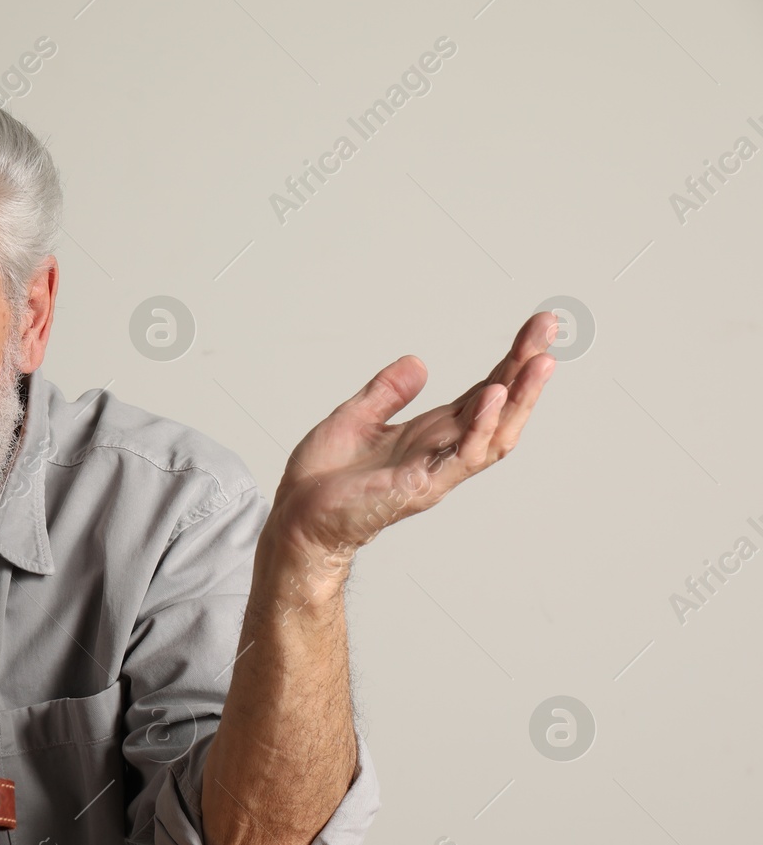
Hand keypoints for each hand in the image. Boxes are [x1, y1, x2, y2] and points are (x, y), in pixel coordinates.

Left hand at [268, 311, 559, 572]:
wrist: (297, 518)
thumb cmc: (324, 477)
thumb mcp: (356, 417)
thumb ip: (388, 392)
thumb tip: (419, 362)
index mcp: (431, 432)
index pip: (484, 392)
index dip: (511, 361)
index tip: (538, 326)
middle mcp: (442, 450)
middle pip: (499, 407)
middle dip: (526, 369)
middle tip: (548, 329)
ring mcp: (435, 470)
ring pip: (493, 434)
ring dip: (519, 398)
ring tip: (539, 361)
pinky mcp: (418, 487)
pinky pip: (459, 457)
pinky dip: (478, 427)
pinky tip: (492, 397)